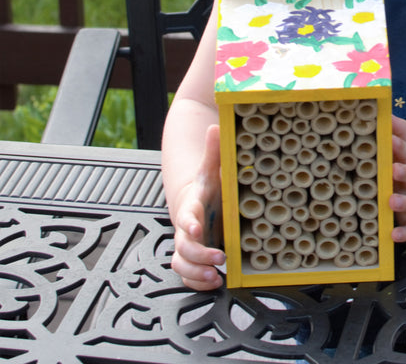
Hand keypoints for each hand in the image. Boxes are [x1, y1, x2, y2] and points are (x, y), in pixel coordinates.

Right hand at [170, 124, 225, 289]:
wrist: (197, 199)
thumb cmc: (207, 185)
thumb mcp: (211, 168)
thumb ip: (213, 150)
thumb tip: (215, 127)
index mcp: (192, 205)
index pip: (186, 214)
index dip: (189, 222)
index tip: (197, 227)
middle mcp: (187, 228)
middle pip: (182, 246)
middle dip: (198, 255)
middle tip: (218, 259)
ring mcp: (189, 244)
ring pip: (181, 264)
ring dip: (196, 274)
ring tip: (215, 277)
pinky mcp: (194, 257)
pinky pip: (188, 275)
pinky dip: (197, 282)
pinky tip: (214, 283)